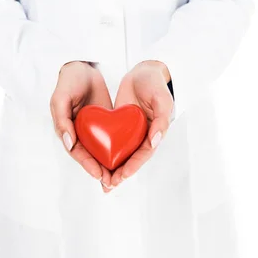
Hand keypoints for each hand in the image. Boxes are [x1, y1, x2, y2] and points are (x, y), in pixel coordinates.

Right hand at [50, 61, 113, 192]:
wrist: (83, 66)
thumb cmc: (69, 81)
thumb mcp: (61, 99)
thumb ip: (62, 121)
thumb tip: (69, 143)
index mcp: (66, 130)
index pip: (77, 152)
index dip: (87, 164)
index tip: (99, 175)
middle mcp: (79, 133)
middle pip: (90, 156)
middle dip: (100, 171)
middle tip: (112, 183)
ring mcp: (92, 129)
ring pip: (101, 151)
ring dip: (109, 165)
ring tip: (120, 179)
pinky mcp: (104, 123)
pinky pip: (111, 139)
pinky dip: (117, 150)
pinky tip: (128, 159)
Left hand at [111, 61, 173, 186]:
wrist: (143, 71)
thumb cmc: (155, 85)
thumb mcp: (162, 100)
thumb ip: (161, 121)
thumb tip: (155, 142)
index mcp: (155, 132)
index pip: (143, 154)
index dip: (133, 166)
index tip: (122, 176)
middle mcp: (143, 135)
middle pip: (131, 159)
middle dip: (120, 173)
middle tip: (108, 185)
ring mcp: (130, 131)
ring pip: (121, 154)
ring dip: (112, 168)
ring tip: (102, 183)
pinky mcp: (119, 125)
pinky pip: (112, 141)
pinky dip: (105, 153)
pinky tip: (95, 162)